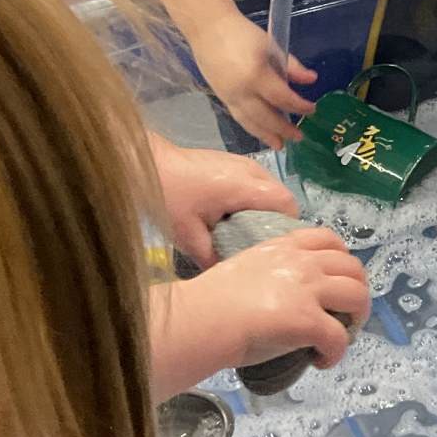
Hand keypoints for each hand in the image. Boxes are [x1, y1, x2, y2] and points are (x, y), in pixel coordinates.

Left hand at [151, 132, 297, 264]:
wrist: (148, 164)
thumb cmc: (170, 198)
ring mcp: (243, 162)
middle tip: (257, 240)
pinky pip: (256, 181)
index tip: (274, 244)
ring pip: (269, 187)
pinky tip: (231, 211)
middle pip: (281, 195)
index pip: (286, 203)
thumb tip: (227, 275)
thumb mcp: (189, 236)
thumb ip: (212, 257)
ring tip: (243, 227)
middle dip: (275, 219)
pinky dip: (253, 197)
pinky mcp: (234, 161)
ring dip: (264, 207)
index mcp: (245, 187)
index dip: (287, 225)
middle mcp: (251, 170)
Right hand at [162, 229, 370, 377]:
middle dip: (357, 290)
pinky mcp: (309, 320)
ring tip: (340, 335)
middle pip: (353, 267)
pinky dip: (337, 353)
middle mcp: (303, 263)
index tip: (337, 279)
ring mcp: (309, 290)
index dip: (342, 259)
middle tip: (345, 313)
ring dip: (357, 318)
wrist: (199, 320)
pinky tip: (321, 361)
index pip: (329, 239)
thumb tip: (279, 296)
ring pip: (358, 296)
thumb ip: (270, 272)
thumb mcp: (244, 267)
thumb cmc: (208, 301)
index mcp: (284, 247)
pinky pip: (340, 337)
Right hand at [193, 12, 316, 149]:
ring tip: (279, 145)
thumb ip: (291, 66)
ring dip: (266, 135)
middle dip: (283, 129)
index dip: (299, 106)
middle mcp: (241, 91)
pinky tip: (261, 131)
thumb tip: (311, 80)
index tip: (312, 109)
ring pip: (249, 122)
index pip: (282, 98)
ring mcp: (229, 97)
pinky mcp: (222, 98)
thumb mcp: (271, 46)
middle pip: (265, 117)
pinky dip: (252, 127)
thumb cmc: (242, 34)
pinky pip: (239, 117)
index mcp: (256, 75)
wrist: (208, 29)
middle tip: (299, 137)